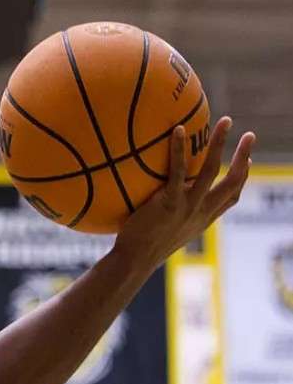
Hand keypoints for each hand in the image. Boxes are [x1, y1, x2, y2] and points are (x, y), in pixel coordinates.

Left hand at [114, 116, 255, 268]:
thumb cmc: (143, 249)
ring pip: (213, 170)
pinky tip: (178, 130)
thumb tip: (162, 206)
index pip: (231, 197)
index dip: (242, 178)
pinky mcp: (170, 203)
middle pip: (233, 181)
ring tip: (227, 121)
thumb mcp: (167, 233)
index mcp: (203, 220)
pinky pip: (178, 171)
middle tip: (250, 135)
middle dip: (243, 157)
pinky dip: (179, 149)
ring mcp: (188, 207)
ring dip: (221, 143)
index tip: (248, 161)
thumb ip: (172, 218)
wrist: (134, 261)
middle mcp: (202, 212)